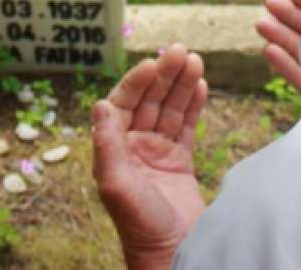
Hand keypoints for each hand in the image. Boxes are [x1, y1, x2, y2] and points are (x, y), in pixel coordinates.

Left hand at [92, 44, 208, 269]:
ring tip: (196, 61)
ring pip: (169, 109)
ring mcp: (156, 153)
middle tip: (181, 51)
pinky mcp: (179, 162)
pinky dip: (194, 105)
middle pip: (148, 101)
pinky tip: (202, 85)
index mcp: (113, 149)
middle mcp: (132, 147)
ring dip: (181, 85)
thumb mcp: (117, 184)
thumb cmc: (139, 224)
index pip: (122, 104)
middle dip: (164, 75)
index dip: (137, 82)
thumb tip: (98, 104)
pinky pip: (186, 126)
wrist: (171, 253)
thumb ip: (107, 144)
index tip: (153, 64)